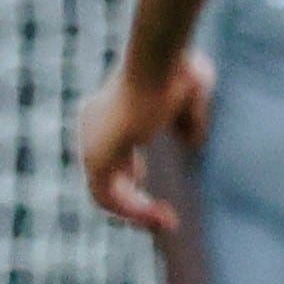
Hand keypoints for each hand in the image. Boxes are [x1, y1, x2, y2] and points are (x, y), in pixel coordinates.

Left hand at [78, 53, 214, 233]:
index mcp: (108, 109)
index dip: (131, 175)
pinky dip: (134, 212)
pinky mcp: (94, 157)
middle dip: (135, 202)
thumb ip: (189, 121)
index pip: (113, 154)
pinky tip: (161, 215)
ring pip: (107, 194)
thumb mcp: (192, 94)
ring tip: (168, 222)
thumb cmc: (177, 70)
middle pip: (108, 177)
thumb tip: (191, 144)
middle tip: (166, 217)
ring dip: (138, 213)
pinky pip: (107, 198)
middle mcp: (92, 126)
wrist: (159, 61)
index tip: (157, 188)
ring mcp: (90, 143)